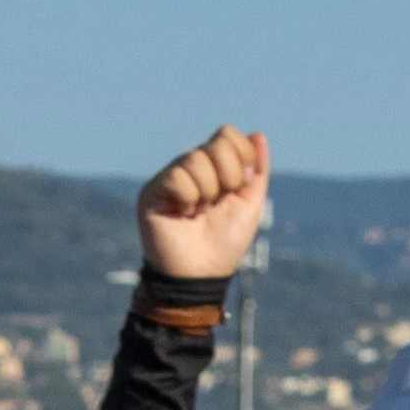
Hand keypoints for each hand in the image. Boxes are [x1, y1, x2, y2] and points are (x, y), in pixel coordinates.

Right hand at [134, 127, 270, 285]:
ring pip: (195, 159)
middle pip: (216, 144)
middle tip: (216, 203)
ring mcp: (170, 178)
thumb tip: (258, 135)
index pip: (226, 134)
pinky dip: (188, 198)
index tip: (238, 187)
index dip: (241, 157)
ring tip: (197, 213)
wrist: (200, 274)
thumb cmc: (225, 243)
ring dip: (207, 192)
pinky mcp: (152, 191)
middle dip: (228, 177)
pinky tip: (181, 215)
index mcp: (213, 167)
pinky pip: (177, 177)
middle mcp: (190, 168)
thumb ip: (257, 170)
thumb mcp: (250, 204)